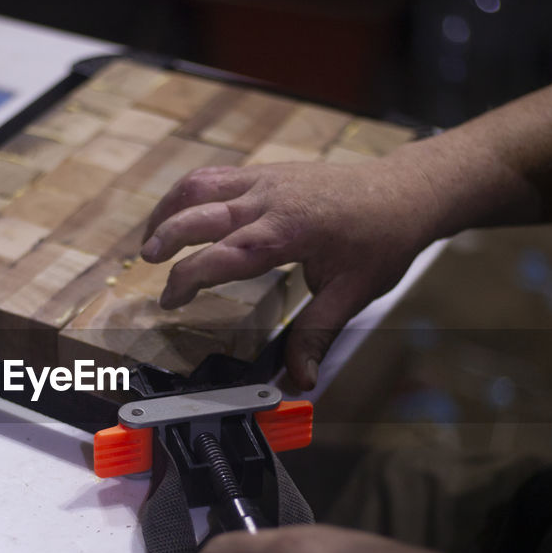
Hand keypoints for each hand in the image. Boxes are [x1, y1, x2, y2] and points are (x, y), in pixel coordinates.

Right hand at [140, 154, 446, 388]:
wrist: (404, 193)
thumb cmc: (381, 241)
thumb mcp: (353, 295)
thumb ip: (317, 335)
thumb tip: (300, 379)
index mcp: (287, 232)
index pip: (221, 255)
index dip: (188, 278)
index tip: (170, 301)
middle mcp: (269, 201)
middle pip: (199, 212)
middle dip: (165, 237)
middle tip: (146, 264)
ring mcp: (266, 181)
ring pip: (200, 185)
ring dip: (168, 209)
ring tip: (151, 237)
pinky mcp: (268, 173)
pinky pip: (216, 176)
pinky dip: (189, 194)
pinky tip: (182, 214)